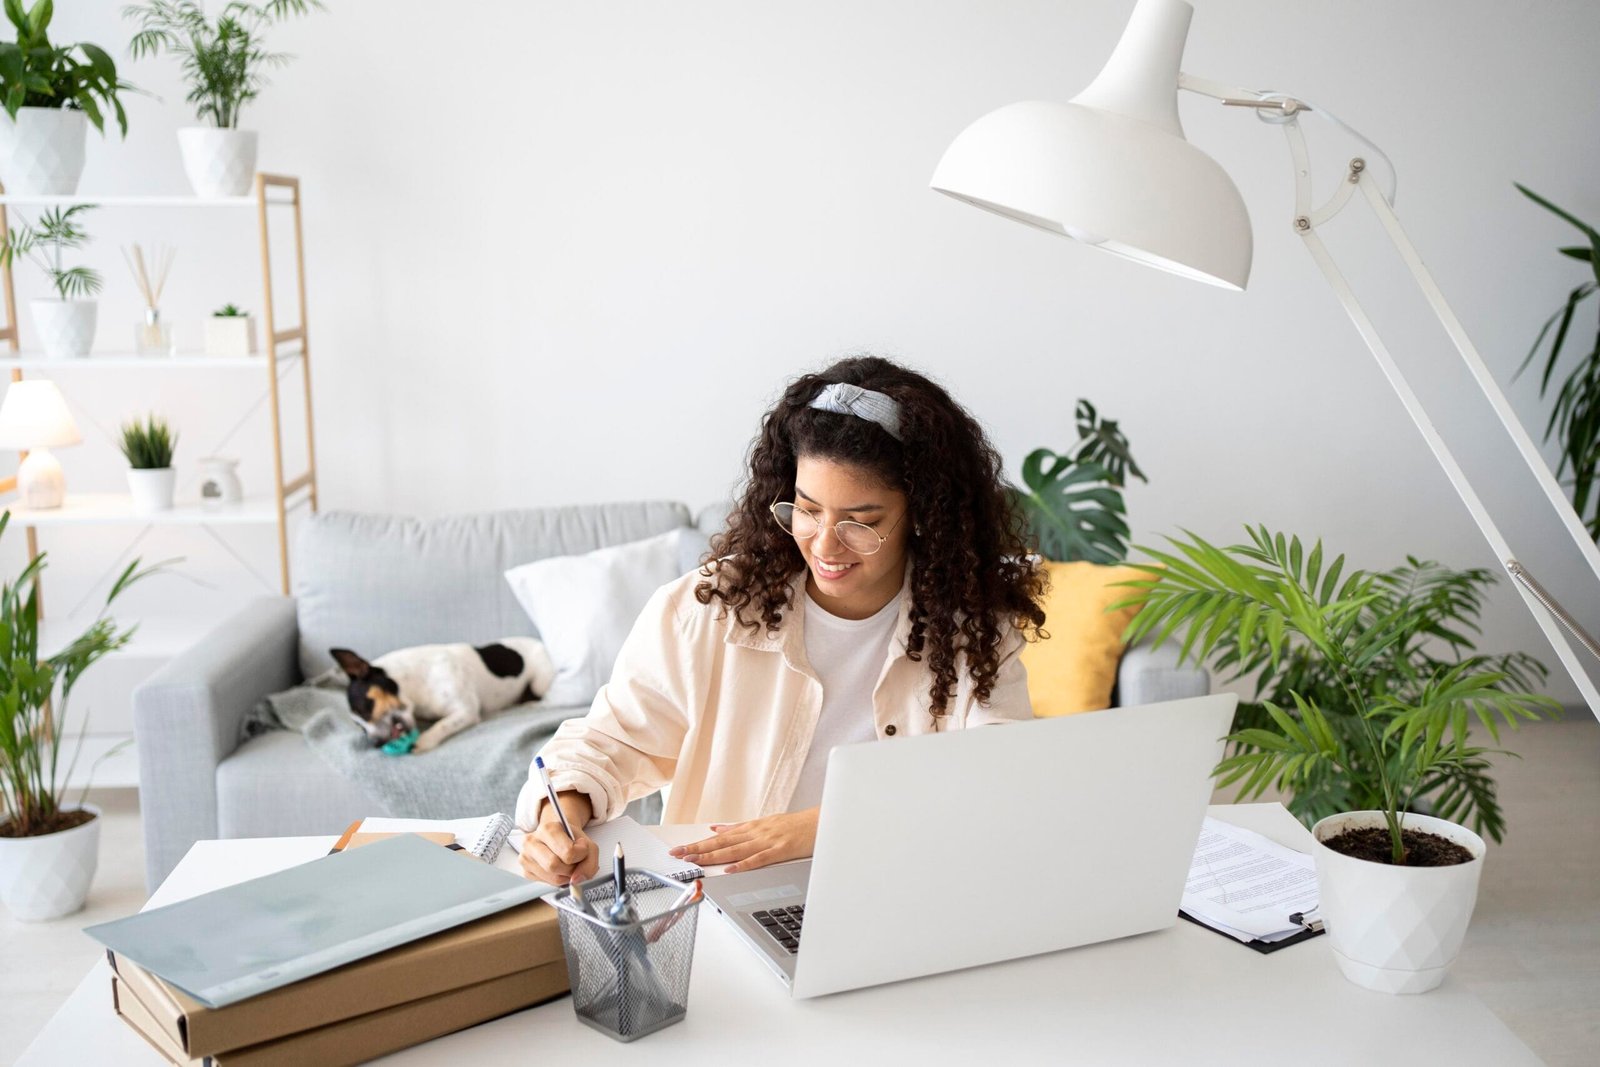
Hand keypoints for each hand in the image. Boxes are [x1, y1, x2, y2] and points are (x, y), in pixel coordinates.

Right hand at [519, 790, 597, 884]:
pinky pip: (546, 883)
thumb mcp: (588, 844)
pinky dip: (558, 880)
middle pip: (554, 866)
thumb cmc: (571, 840)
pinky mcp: (526, 871)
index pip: (568, 852)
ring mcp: (526, 857)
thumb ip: (590, 862)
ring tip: (568, 865)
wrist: (558, 836)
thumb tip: (576, 880)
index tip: (582, 848)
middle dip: (571, 869)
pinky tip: (559, 870)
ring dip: (566, 876)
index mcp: (548, 829)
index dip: (581, 855)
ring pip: (552, 878)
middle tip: (575, 862)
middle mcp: (532, 841)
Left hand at [669, 808, 818, 873]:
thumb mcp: (765, 822)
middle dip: (698, 849)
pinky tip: (730, 869)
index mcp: (752, 827)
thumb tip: (717, 828)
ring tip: (695, 861)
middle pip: (722, 842)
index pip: (720, 836)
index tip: (681, 850)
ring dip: (713, 856)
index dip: (699, 843)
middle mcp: (756, 832)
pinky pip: (760, 858)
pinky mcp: (781, 850)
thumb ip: (740, 828)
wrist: (822, 822)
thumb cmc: (796, 825)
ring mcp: (768, 841)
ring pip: (735, 849)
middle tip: (678, 855)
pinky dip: (744, 864)